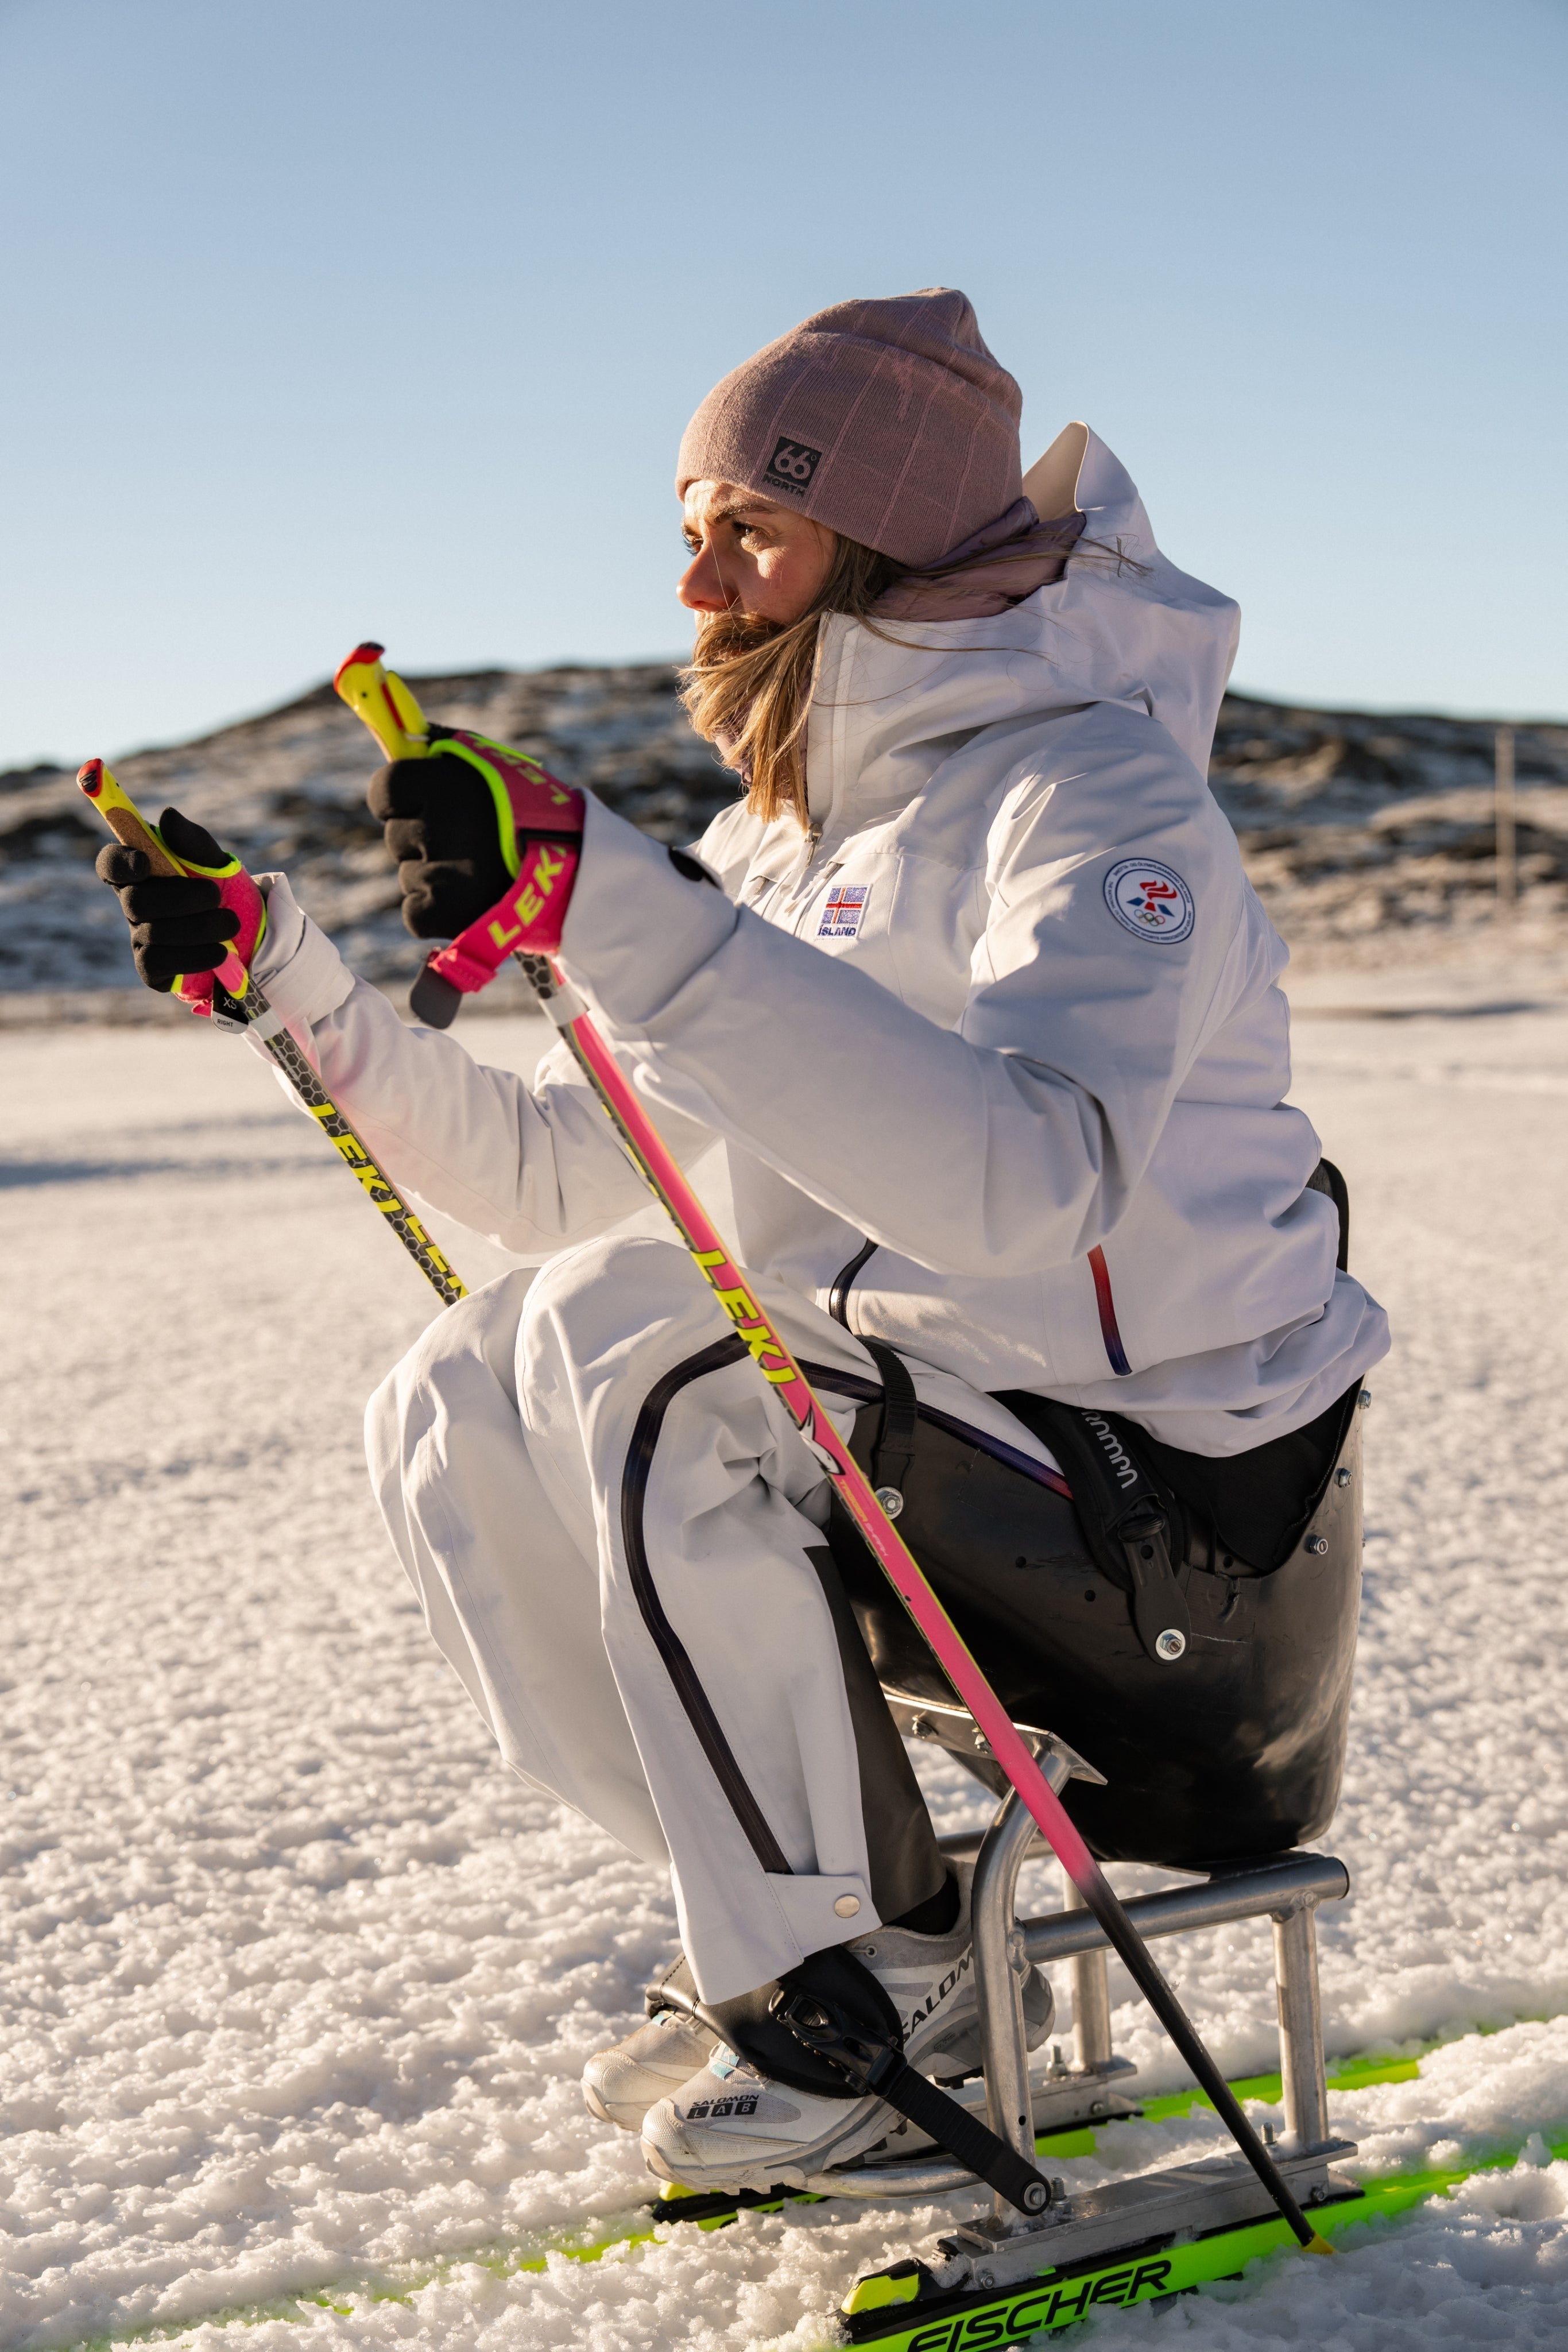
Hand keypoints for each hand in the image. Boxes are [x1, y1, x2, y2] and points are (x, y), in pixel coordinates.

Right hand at [96, 807, 265, 1009]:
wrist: (254, 939)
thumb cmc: (227, 893)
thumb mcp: (218, 863)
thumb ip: (193, 841)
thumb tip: (167, 815)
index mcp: (142, 873)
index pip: (110, 864)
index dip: (119, 863)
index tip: (145, 862)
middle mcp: (134, 906)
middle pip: (134, 902)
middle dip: (179, 899)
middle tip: (216, 896)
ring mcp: (140, 939)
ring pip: (153, 933)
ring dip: (199, 928)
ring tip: (231, 924)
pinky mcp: (152, 970)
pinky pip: (160, 963)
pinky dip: (194, 956)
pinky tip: (220, 953)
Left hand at [368, 748, 520, 939]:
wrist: (577, 868)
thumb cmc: (534, 808)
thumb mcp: (490, 762)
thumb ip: (442, 749)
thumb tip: (401, 733)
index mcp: (437, 784)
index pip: (383, 791)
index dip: (398, 802)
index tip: (419, 807)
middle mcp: (431, 826)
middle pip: (396, 837)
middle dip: (422, 842)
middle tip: (467, 844)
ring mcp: (435, 872)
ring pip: (409, 876)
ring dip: (434, 876)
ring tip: (479, 873)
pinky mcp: (443, 912)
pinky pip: (415, 913)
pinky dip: (435, 912)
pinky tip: (467, 901)